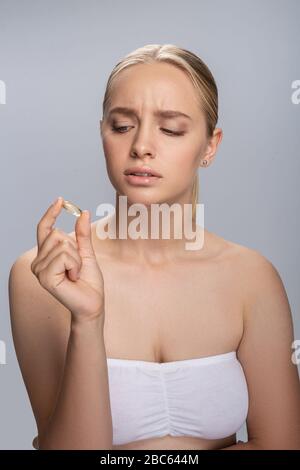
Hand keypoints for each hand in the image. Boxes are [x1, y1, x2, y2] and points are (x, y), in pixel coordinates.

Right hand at [31, 197, 104, 322]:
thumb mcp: (87, 253)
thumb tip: (83, 212)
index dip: (51, 213)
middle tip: (77, 267)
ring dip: (76, 259)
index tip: (60, 200)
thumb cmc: (89, 282)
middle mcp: (38, 261)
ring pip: (62, 245)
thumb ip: (82, 234)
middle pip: (57, 235)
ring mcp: (39, 270)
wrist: (93, 303)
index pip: (44, 229)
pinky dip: (75, 265)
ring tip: (75, 274)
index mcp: (46, 255)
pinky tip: (73, 278)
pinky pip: (64, 256)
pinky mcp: (45, 277)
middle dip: (75, 249)